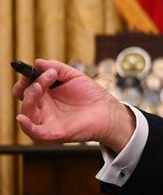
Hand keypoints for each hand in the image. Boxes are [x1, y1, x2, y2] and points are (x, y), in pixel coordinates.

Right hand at [12, 59, 135, 151]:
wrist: (107, 110)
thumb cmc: (91, 95)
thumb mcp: (74, 76)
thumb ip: (57, 68)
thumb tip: (38, 62)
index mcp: (46, 95)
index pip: (26, 87)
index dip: (25, 78)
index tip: (30, 69)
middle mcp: (43, 108)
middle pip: (25, 97)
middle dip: (28, 84)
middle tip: (44, 76)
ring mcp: (46, 121)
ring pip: (27, 111)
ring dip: (30, 96)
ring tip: (41, 84)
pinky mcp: (53, 133)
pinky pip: (34, 132)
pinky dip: (26, 126)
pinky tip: (22, 118)